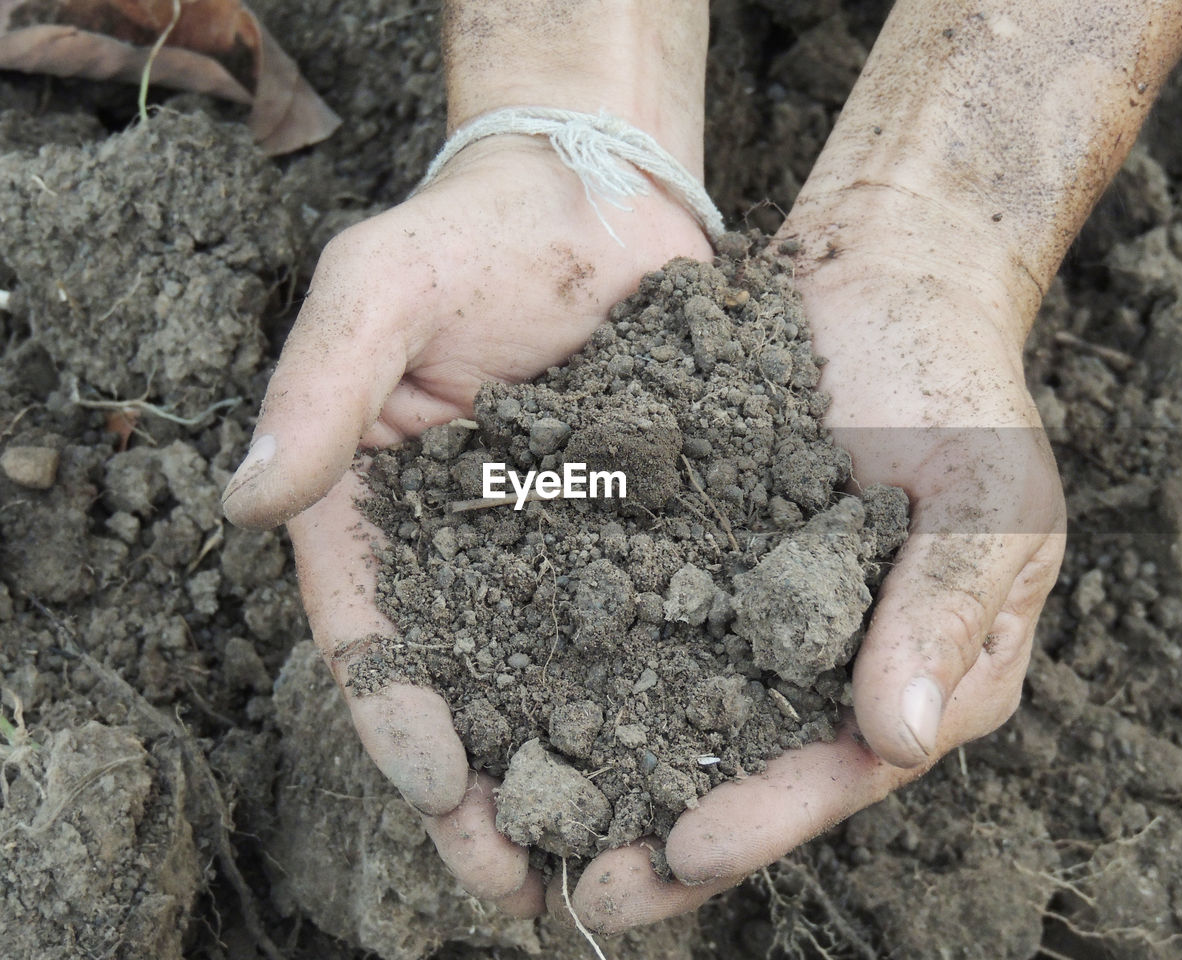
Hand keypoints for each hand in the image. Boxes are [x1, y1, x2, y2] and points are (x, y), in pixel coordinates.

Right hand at [226, 139, 709, 912]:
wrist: (598, 196)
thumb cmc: (475, 232)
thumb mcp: (382, 284)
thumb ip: (323, 383)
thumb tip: (244, 498)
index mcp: (379, 507)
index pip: (374, 629)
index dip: (398, 713)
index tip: (438, 788)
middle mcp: (465, 548)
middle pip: (465, 685)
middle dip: (487, 789)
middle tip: (516, 885)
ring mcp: (558, 550)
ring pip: (560, 679)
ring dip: (577, 775)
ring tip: (608, 864)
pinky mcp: (645, 535)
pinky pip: (653, 624)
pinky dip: (662, 699)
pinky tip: (692, 765)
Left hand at [556, 202, 1064, 931]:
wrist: (885, 278)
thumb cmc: (961, 389)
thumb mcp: (987, 500)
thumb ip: (943, 612)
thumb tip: (897, 739)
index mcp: (919, 669)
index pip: (843, 769)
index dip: (766, 818)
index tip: (681, 854)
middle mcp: (828, 658)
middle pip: (748, 764)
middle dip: (665, 828)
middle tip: (580, 888)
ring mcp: (754, 605)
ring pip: (679, 705)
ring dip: (611, 763)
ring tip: (524, 817)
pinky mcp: (694, 551)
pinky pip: (639, 611)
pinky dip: (583, 654)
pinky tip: (511, 687)